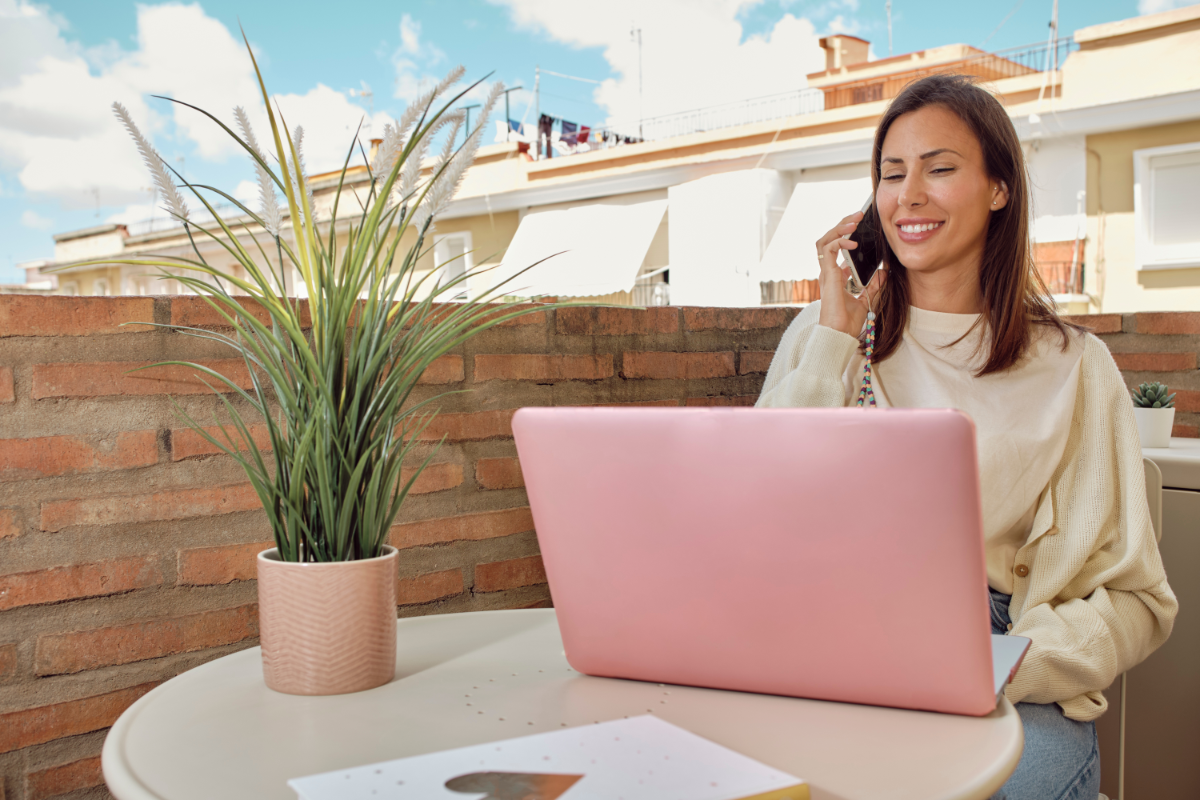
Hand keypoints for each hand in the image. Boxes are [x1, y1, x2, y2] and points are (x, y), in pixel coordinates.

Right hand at [815, 211, 885, 337]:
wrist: (840, 334)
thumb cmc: (847, 322)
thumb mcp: (866, 300)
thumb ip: (874, 286)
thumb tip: (884, 272)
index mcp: (835, 276)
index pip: (835, 247)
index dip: (846, 234)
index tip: (861, 226)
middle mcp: (828, 272)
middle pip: (828, 239)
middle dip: (842, 224)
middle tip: (858, 216)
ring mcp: (826, 273)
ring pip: (824, 240)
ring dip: (838, 228)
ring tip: (854, 222)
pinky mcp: (827, 275)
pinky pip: (828, 250)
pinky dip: (840, 242)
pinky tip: (853, 242)